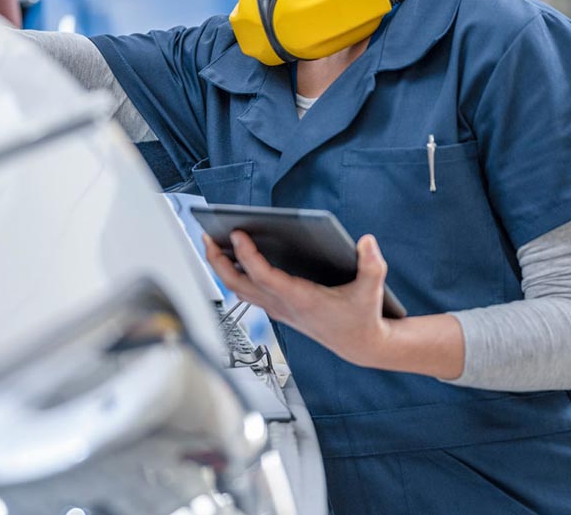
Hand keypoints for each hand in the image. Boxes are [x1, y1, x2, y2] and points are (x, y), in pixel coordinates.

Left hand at [204, 230, 391, 367]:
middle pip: (238, 284)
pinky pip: (246, 293)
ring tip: (212, 242)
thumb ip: (373, 265)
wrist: (360, 346)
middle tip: (207, 235)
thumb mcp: (372, 290)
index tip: (237, 233)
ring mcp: (277, 310)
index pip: (263, 276)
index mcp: (301, 299)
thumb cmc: (363, 316)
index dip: (247, 255)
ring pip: (238, 289)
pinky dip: (233, 276)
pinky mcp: (277, 310)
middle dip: (218, 261)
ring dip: (221, 268)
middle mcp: (283, 306)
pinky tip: (231, 258)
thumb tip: (368, 241)